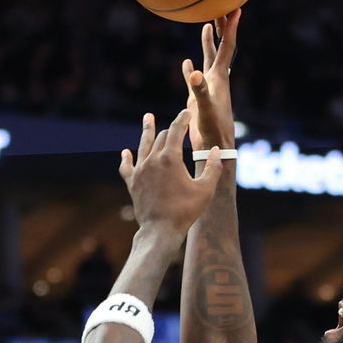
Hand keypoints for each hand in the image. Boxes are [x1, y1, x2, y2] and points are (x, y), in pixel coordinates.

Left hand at [119, 111, 223, 234]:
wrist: (160, 230)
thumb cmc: (185, 211)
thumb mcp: (205, 189)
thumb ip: (213, 167)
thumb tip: (216, 150)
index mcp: (171, 158)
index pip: (176, 130)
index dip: (183, 119)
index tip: (187, 112)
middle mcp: (153, 160)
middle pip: (162, 137)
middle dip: (171, 128)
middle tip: (178, 123)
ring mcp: (140, 170)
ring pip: (143, 145)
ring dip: (147, 131)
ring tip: (148, 118)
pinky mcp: (132, 183)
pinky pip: (127, 166)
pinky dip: (127, 158)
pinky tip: (126, 152)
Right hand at [182, 9, 240, 150]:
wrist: (214, 147)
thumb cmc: (213, 129)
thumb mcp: (205, 108)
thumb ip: (199, 91)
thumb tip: (194, 72)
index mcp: (219, 78)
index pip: (226, 48)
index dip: (230, 29)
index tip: (235, 10)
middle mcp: (216, 80)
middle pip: (219, 48)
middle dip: (220, 29)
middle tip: (220, 9)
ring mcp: (207, 88)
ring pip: (207, 60)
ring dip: (208, 44)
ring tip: (206, 27)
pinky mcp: (198, 98)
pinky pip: (194, 78)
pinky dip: (190, 69)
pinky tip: (187, 62)